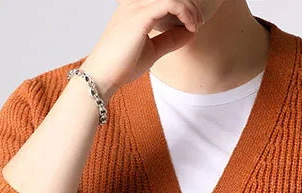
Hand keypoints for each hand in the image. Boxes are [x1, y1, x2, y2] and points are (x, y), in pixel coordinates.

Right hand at [80, 0, 204, 100]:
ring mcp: (136, 7)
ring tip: (196, 25)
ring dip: (189, 8)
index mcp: (135, 8)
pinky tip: (191, 27)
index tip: (193, 24)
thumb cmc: (122, 65)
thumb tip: (189, 33)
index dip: (183, 7)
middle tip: (199, 23)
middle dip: (189, 6)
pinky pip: (171, 3)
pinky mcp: (140, 16)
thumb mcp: (152, 50)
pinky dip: (185, 13)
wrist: (103, 76)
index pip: (163, 0)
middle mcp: (134, 3)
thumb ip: (169, 39)